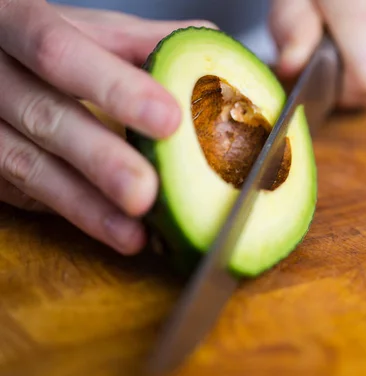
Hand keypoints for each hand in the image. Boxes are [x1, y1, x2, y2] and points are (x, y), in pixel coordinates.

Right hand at [0, 1, 215, 254]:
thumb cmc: (54, 47)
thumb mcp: (93, 31)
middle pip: (45, 117)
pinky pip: (29, 196)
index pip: (58, 51)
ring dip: (87, 204)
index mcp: (17, 23)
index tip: (167, 119)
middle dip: (100, 158)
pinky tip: (117, 232)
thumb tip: (216, 59)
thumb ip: (149, 42)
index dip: (113, 87)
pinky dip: (78, 216)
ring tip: (135, 230)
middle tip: (146, 192)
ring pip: (30, 167)